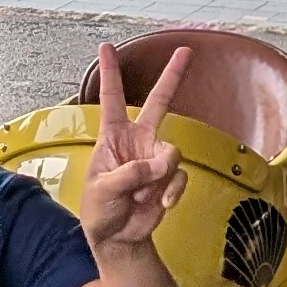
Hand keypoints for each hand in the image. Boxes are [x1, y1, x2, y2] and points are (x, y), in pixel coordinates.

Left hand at [81, 41, 188, 253]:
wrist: (118, 238)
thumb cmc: (100, 211)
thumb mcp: (103, 190)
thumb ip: (131, 173)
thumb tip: (163, 163)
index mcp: (112, 137)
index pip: (111, 99)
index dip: (109, 73)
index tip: (106, 47)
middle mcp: (137, 142)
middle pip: (158, 102)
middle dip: (172, 76)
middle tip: (186, 51)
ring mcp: (156, 158)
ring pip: (172, 153)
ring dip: (158, 177)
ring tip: (140, 195)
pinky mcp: (170, 177)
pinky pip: (179, 177)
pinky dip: (171, 192)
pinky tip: (160, 204)